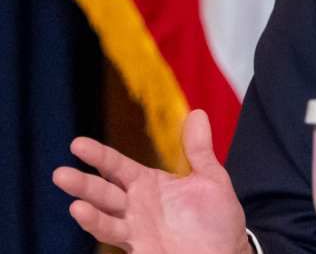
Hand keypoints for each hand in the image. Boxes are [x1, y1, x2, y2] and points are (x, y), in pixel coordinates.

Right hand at [52, 110, 251, 253]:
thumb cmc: (217, 220)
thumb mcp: (210, 180)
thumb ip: (198, 150)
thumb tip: (196, 113)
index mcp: (149, 184)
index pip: (118, 166)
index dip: (99, 156)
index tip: (77, 144)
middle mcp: (136, 205)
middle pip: (104, 191)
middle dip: (83, 183)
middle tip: (60, 173)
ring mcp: (135, 228)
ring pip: (104, 215)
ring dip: (86, 207)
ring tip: (72, 201)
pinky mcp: (140, 247)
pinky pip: (115, 234)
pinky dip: (98, 224)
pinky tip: (82, 213)